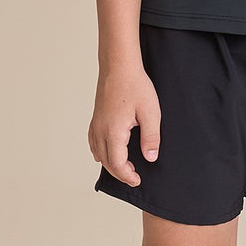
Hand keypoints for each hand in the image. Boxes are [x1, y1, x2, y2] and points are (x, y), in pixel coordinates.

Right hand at [88, 66, 161, 187]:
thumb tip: (150, 158)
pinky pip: (94, 142)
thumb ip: (151, 138)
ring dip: (111, 164)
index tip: (138, 180)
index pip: (117, 164)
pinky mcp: (96, 118)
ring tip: (125, 166)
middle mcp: (100, 130)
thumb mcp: (151, 113)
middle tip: (134, 177)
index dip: (127, 176)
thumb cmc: (135, 86)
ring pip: (99, 153)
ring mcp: (96, 124)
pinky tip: (106, 152)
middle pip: (107, 162)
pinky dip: (100, 152)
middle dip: (120, 173)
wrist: (119, 66)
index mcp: (114, 132)